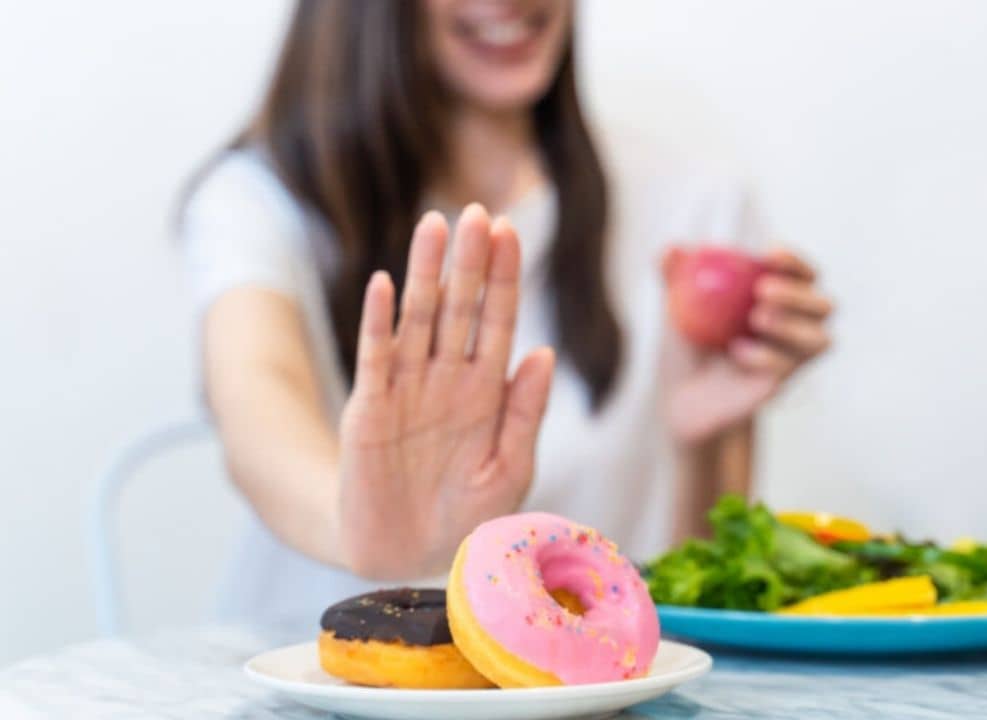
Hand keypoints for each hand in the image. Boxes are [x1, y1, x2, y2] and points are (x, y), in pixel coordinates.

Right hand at [337, 204, 554, 578]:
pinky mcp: (370, 409)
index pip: (498, 320)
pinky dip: (379, 322)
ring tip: (434, 225)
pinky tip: (383, 284)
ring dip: (425, 274)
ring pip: (419, 319)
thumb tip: (545, 352)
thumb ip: (526, 413)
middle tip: (477, 212)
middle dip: (470, 261)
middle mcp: (448, 378)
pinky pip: (375, 358)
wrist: (407, 556)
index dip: (504, 277)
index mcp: (487, 390)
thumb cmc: (465, 515)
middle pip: (461, 307)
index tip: (510, 232)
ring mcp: (408, 389)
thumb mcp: (509, 469)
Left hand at [664, 249, 831, 443]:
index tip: (771, 253)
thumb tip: (672, 249)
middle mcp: (795, 328)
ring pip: (820, 340)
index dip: (795, 262)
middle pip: (824, 305)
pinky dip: (765, 356)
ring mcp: (791, 360)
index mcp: (780, 299)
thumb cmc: (686, 344)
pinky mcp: (779, 386)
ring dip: (792, 325)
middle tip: (763, 290)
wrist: (680, 397)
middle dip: (799, 294)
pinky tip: (737, 351)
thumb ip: (675, 276)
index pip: (803, 274)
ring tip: (756, 318)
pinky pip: (787, 369)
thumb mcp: (676, 307)